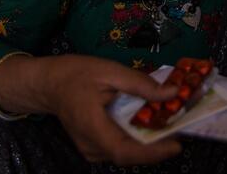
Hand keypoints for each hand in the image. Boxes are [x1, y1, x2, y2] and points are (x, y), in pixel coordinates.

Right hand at [0, 54, 181, 165]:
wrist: (48, 82)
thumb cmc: (75, 74)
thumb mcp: (109, 71)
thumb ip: (140, 84)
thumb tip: (172, 93)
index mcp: (92, 127)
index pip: (125, 151)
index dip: (152, 152)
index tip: (176, 144)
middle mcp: (91, 145)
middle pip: (129, 154)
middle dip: (157, 144)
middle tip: (179, 128)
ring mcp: (90, 149)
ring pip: (125, 152)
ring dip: (148, 142)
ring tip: (169, 124)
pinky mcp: (93, 146)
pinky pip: (119, 147)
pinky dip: (136, 138)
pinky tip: (148, 123)